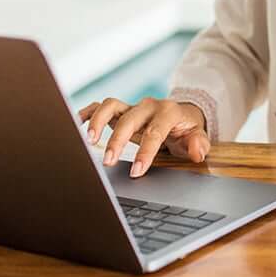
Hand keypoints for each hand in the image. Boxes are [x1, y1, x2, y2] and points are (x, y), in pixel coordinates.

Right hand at [78, 97, 209, 176]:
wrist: (181, 115)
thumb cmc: (186, 130)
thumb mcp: (198, 137)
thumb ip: (198, 144)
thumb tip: (197, 151)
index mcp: (168, 112)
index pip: (155, 131)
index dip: (145, 152)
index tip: (136, 171)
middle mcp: (148, 106)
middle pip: (129, 118)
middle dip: (117, 139)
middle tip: (108, 162)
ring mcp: (132, 107)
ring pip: (111, 105)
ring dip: (98, 121)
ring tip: (89, 140)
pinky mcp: (121, 110)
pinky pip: (101, 106)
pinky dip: (88, 112)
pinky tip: (77, 124)